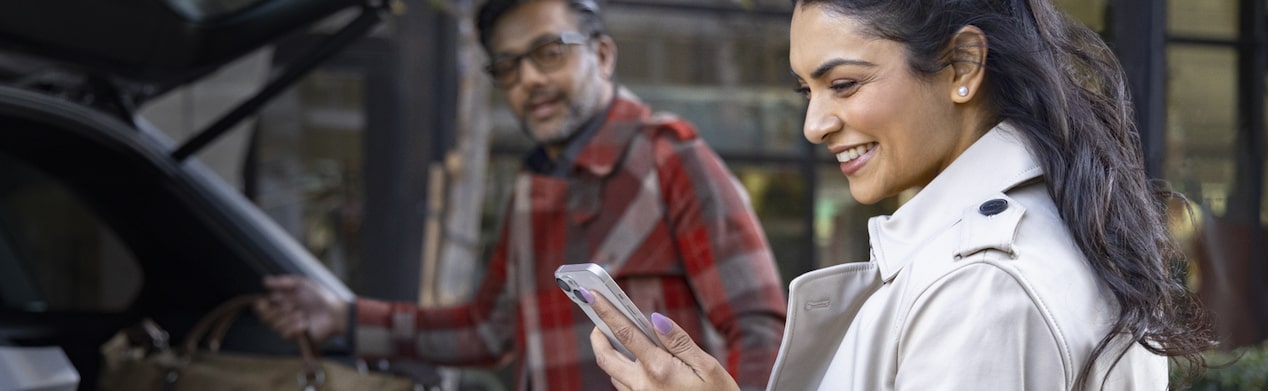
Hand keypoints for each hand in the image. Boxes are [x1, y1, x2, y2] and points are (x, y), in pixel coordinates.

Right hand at [253, 275, 347, 340]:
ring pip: (275, 326)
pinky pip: (285, 334)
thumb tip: (265, 281)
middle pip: (266, 318)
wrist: (334, 312)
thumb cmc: (320, 296)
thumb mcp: (301, 284)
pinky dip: (294, 327)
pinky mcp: (296, 336)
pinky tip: (304, 324)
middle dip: (277, 312)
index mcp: (282, 301)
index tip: (263, 303)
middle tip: (291, 306)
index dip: (261, 306)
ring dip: (289, 319)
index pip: (262, 307)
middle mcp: (283, 314)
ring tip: (302, 315)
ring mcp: (289, 326)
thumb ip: (283, 282)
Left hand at [587, 290, 739, 390]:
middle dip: (597, 335)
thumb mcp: (708, 367)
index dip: (605, 312)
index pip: (625, 334)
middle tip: (599, 320)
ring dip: (611, 354)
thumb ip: (679, 341)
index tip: (590, 294)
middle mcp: (643, 385)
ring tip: (616, 336)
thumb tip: (655, 320)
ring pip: (613, 373)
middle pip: (606, 357)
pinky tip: (635, 361)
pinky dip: (622, 370)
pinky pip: (624, 386)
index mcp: (659, 370)